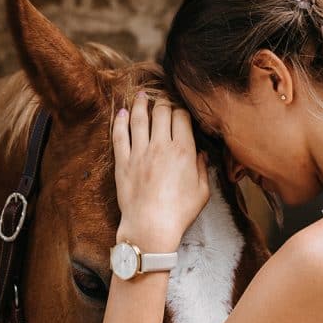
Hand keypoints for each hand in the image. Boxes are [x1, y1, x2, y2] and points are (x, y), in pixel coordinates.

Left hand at [112, 91, 209, 250]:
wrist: (151, 227)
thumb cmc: (179, 213)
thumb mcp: (202, 192)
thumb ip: (203, 169)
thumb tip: (202, 154)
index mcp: (183, 151)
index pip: (181, 118)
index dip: (181, 110)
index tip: (180, 110)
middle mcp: (160, 147)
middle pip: (161, 113)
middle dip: (163, 102)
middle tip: (162, 99)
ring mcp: (139, 153)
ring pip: (139, 118)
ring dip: (141, 103)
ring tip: (142, 94)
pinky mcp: (123, 163)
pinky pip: (120, 136)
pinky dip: (120, 121)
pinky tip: (122, 113)